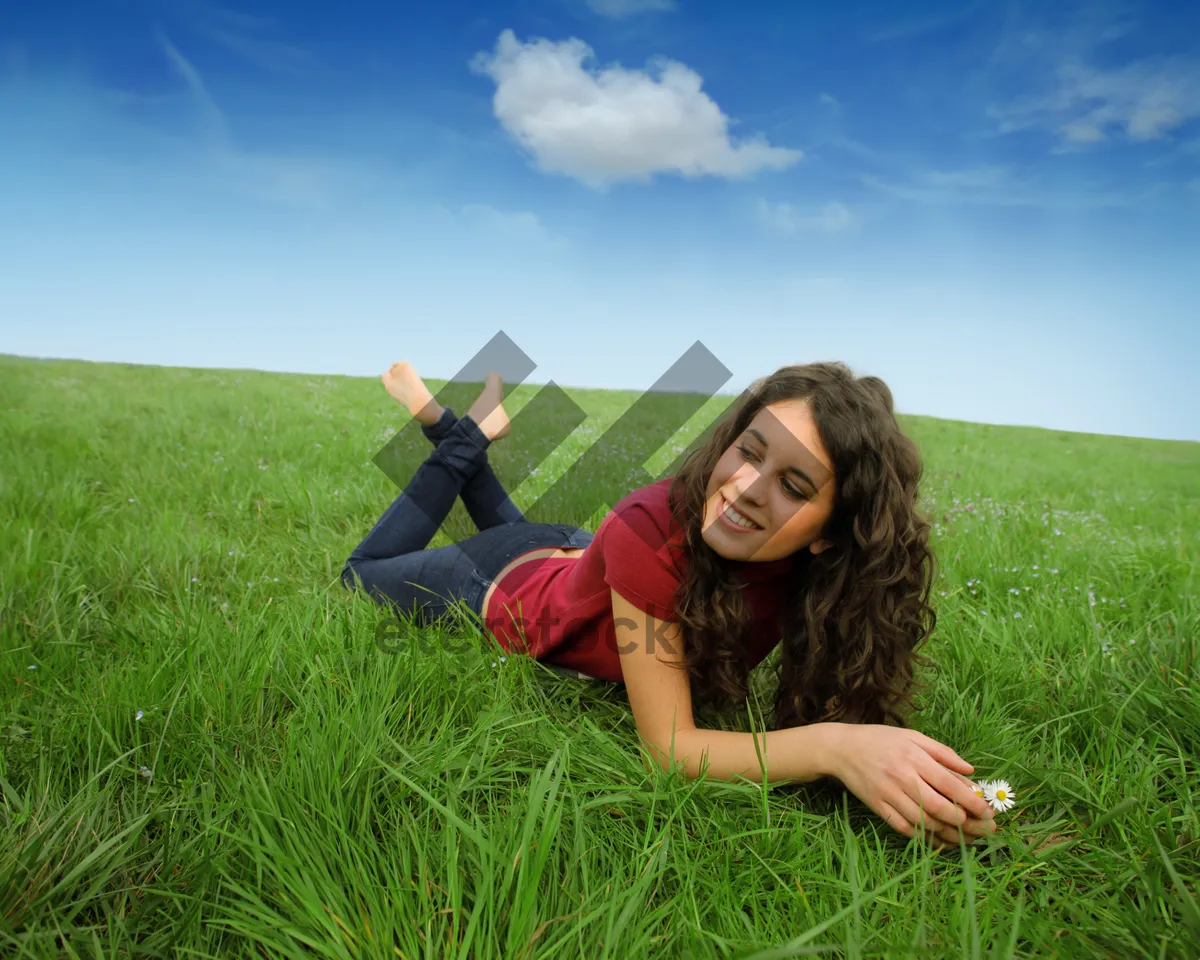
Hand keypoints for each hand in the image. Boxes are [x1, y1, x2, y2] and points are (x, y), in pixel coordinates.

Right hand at [828, 724, 996, 849]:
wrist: (842, 749)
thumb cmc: (881, 740)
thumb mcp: (912, 736)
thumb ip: (942, 752)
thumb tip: (970, 772)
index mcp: (914, 758)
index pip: (949, 785)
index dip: (972, 802)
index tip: (988, 813)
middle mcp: (902, 778)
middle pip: (939, 808)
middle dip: (966, 823)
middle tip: (984, 831)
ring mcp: (889, 795)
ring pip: (924, 822)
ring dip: (949, 834)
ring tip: (967, 839)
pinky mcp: (878, 807)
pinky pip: (905, 829)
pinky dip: (925, 839)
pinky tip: (940, 841)